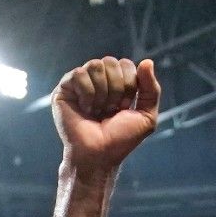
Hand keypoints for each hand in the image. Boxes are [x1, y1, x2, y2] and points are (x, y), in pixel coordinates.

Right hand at [53, 56, 159, 172]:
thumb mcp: (146, 116)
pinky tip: (85, 109)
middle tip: (110, 110)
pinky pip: (78, 73)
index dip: (129, 85)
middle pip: (111, 61)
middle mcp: (98, 79)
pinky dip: (87, 94)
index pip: (126, 64)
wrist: (99, 155)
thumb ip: (151, 89)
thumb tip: (148, 61)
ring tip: (97, 111)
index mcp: (116, 82)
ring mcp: (80, 83)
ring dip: (102, 92)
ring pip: (95, 65)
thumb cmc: (120, 139)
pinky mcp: (64, 89)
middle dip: (116, 89)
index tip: (124, 107)